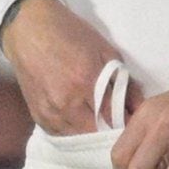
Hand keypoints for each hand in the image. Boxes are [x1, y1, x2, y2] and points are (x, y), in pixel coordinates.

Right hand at [0, 0, 132, 137]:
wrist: (28, 29)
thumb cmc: (71, 34)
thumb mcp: (105, 51)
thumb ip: (124, 82)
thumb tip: (139, 107)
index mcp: (86, 82)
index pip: (114, 118)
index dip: (127, 124)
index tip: (134, 123)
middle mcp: (67, 102)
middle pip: (97, 134)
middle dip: (110, 132)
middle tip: (119, 125)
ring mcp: (50, 112)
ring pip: (79, 139)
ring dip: (92, 135)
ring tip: (100, 124)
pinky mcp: (38, 116)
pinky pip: (62, 135)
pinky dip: (74, 132)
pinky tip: (81, 121)